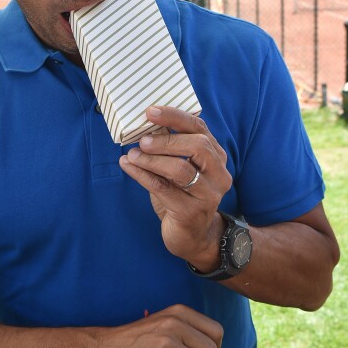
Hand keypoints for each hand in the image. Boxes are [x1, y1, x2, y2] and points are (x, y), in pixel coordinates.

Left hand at [119, 106, 231, 271]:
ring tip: (132, 155)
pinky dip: (143, 176)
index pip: (200, 129)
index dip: (175, 117)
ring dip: (152, 160)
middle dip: (166, 140)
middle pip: (198, 146)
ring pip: (180, 169)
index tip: (151, 111)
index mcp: (216, 157)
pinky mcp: (191, 213)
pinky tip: (129, 167)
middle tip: (142, 140)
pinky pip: (164, 189)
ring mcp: (208, 195)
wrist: (193, 236)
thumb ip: (170, 148)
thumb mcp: (179, 169)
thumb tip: (146, 124)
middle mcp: (218, 174)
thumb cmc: (182, 197)